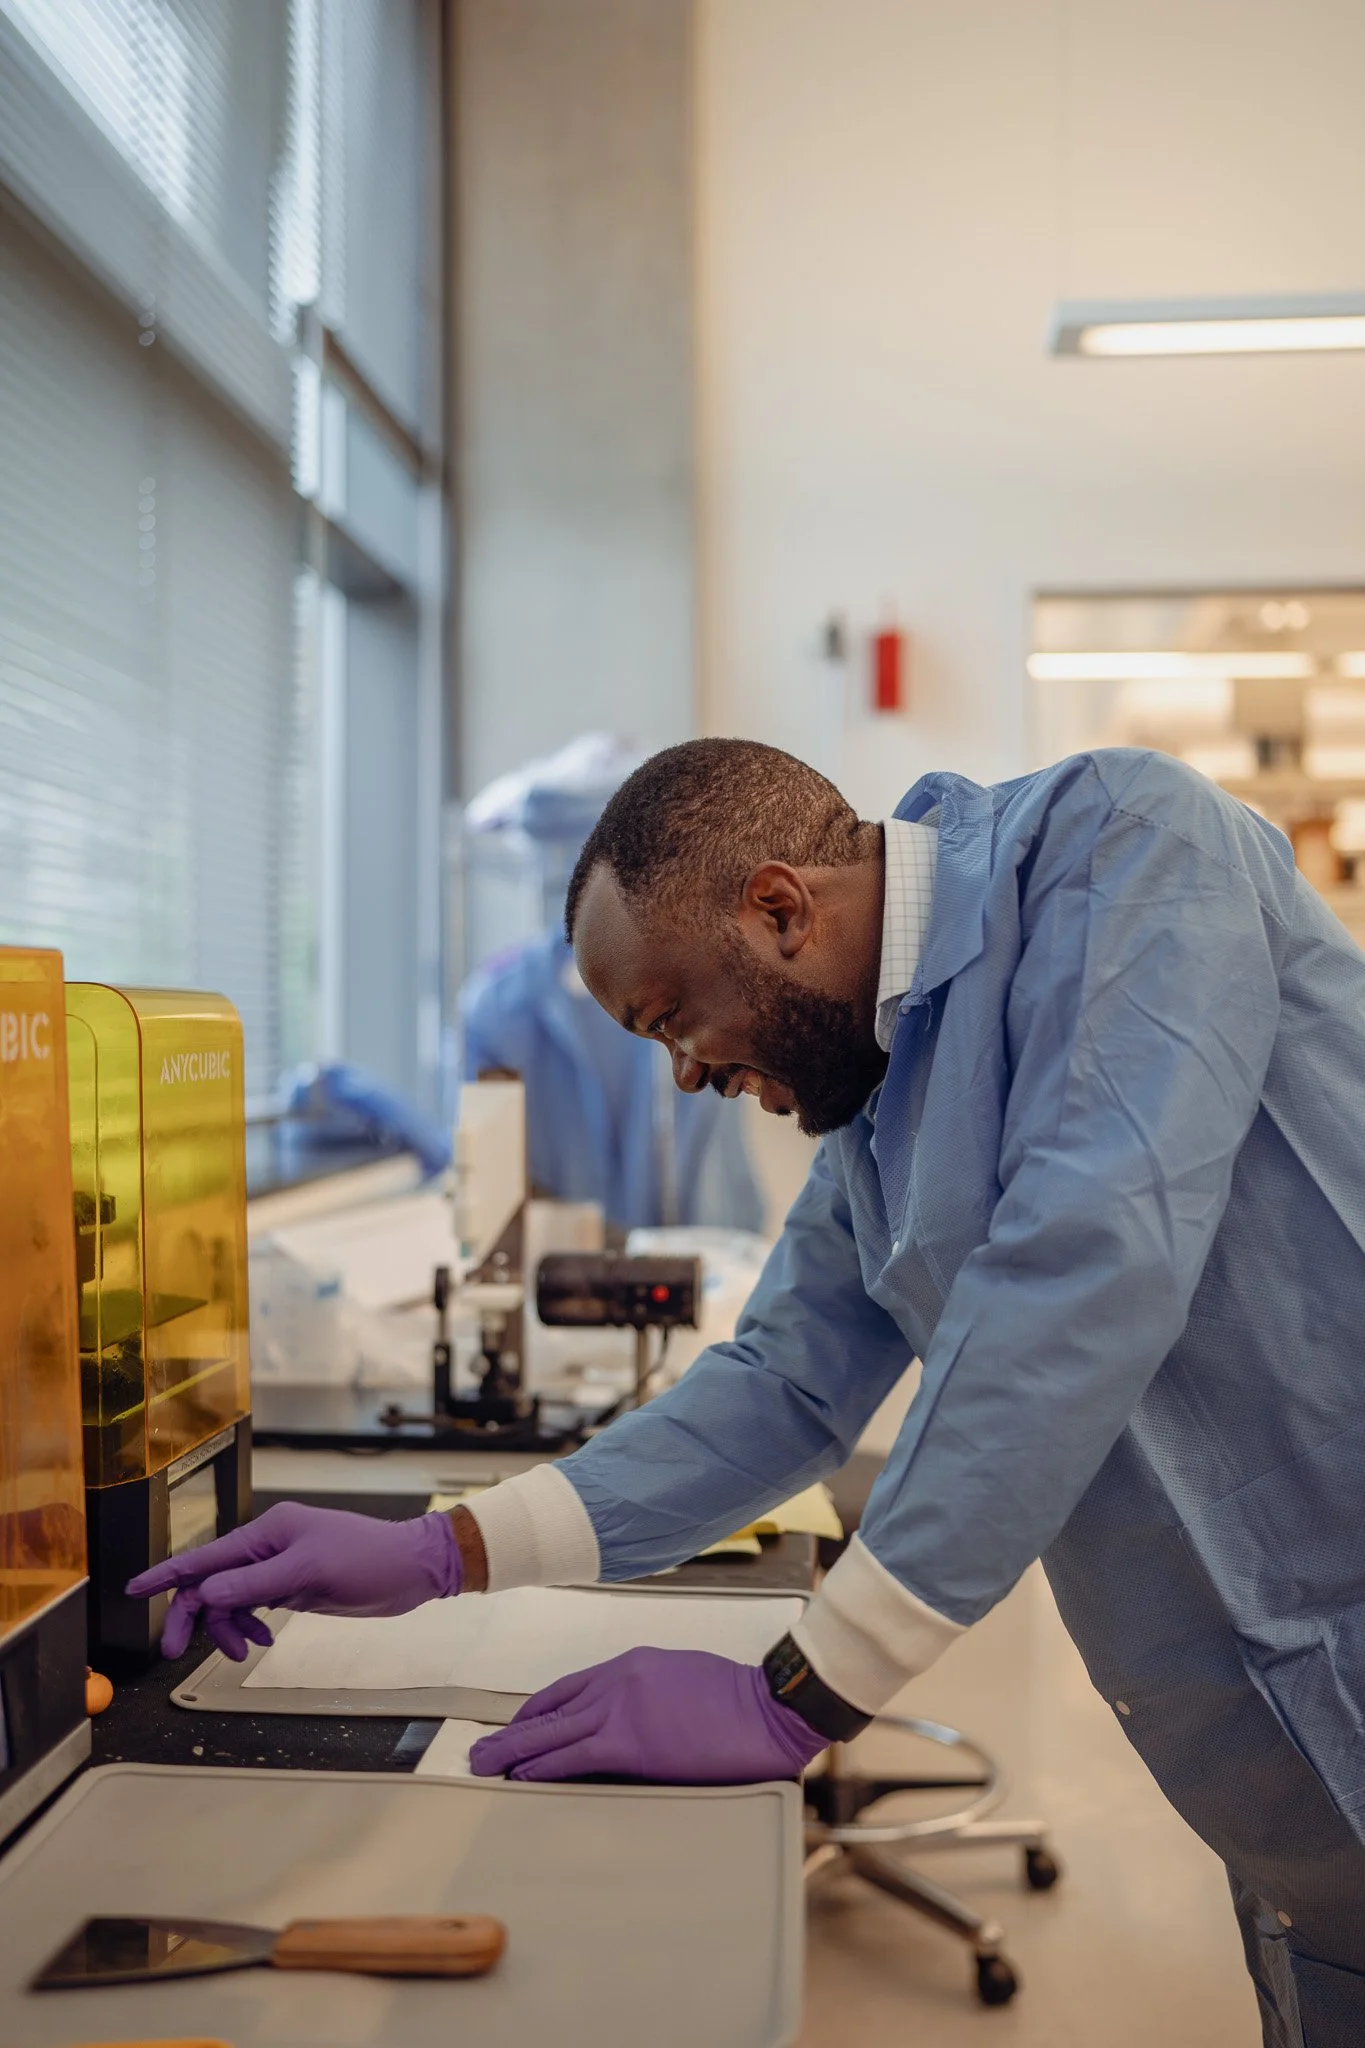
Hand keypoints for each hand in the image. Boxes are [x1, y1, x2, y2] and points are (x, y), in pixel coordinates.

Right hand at [126, 1502, 461, 1662]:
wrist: (410, 1569)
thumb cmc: (367, 1559)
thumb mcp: (308, 1572)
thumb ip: (254, 1584)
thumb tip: (206, 1593)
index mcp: (266, 1532)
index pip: (204, 1556)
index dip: (166, 1575)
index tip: (132, 1590)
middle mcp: (267, 1546)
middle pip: (211, 1583)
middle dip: (193, 1617)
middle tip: (174, 1653)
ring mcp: (279, 1566)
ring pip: (230, 1600)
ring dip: (227, 1628)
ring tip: (245, 1651)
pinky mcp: (293, 1585)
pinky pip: (252, 1607)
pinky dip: (248, 1626)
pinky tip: (261, 1640)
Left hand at [468, 1647, 826, 1784]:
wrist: (767, 1707)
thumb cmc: (737, 1700)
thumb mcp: (684, 1678)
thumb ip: (649, 1694)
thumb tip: (633, 1719)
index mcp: (631, 1665)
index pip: (569, 1688)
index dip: (537, 1711)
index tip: (517, 1727)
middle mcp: (617, 1681)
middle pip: (551, 1709)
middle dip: (512, 1732)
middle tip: (481, 1750)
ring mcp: (620, 1709)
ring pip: (551, 1732)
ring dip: (513, 1749)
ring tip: (483, 1764)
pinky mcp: (628, 1742)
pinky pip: (571, 1755)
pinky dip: (542, 1765)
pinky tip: (521, 1775)